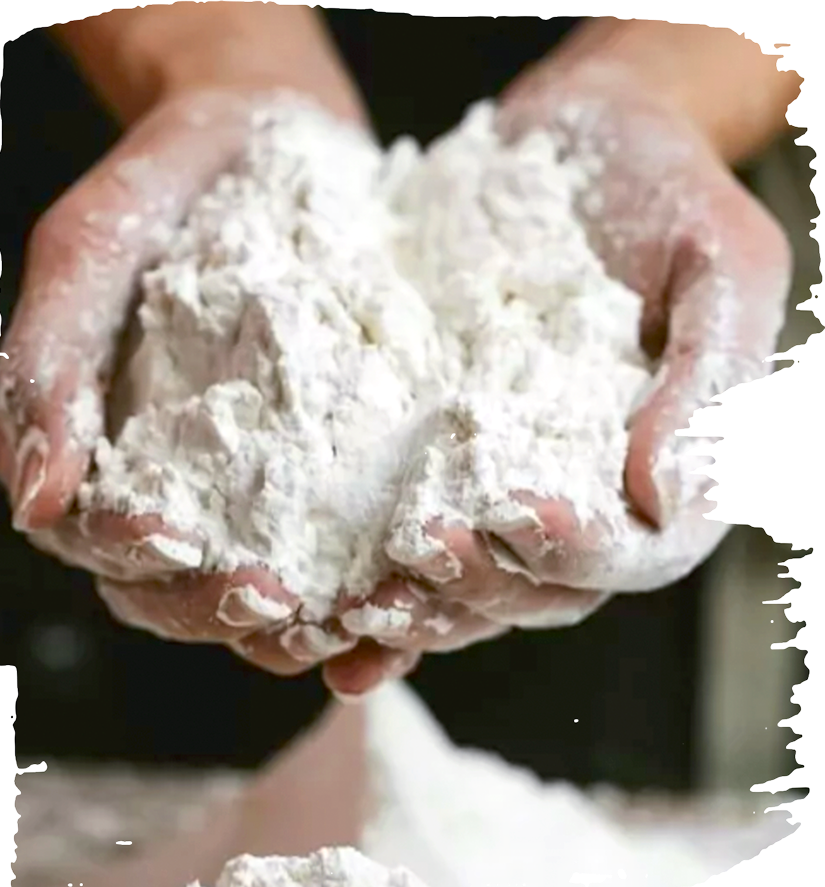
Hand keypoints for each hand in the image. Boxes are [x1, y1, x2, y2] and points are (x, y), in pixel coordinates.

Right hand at [0, 84, 404, 681]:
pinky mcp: (326, 475)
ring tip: (350, 619)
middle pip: (177, 592)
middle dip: (220, 609)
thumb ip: (49, 363)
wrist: (268, 136)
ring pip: (260, 596)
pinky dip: (363, 588)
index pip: (96, 539)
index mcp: (102, 454)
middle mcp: (174, 489)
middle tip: (278, 604)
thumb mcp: (90, 251)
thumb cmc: (165, 188)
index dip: (126, 555)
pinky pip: (340, 551)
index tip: (172, 540)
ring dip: (298, 626)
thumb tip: (36, 498)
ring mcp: (253, 491)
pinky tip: (402, 592)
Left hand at [323, 61, 791, 695]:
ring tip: (347, 609)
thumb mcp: (720, 267)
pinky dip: (357, 566)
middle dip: (473, 585)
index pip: (629, 550)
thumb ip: (704, 384)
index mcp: (660, 473)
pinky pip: (395, 524)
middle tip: (413, 559)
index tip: (521, 512)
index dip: (578, 550)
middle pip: (533, 587)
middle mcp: (579, 499)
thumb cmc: (669, 193)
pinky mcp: (433, 453)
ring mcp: (500, 482)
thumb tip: (661, 501)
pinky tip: (306, 594)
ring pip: (461, 579)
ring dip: (408, 605)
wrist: (579, 136)